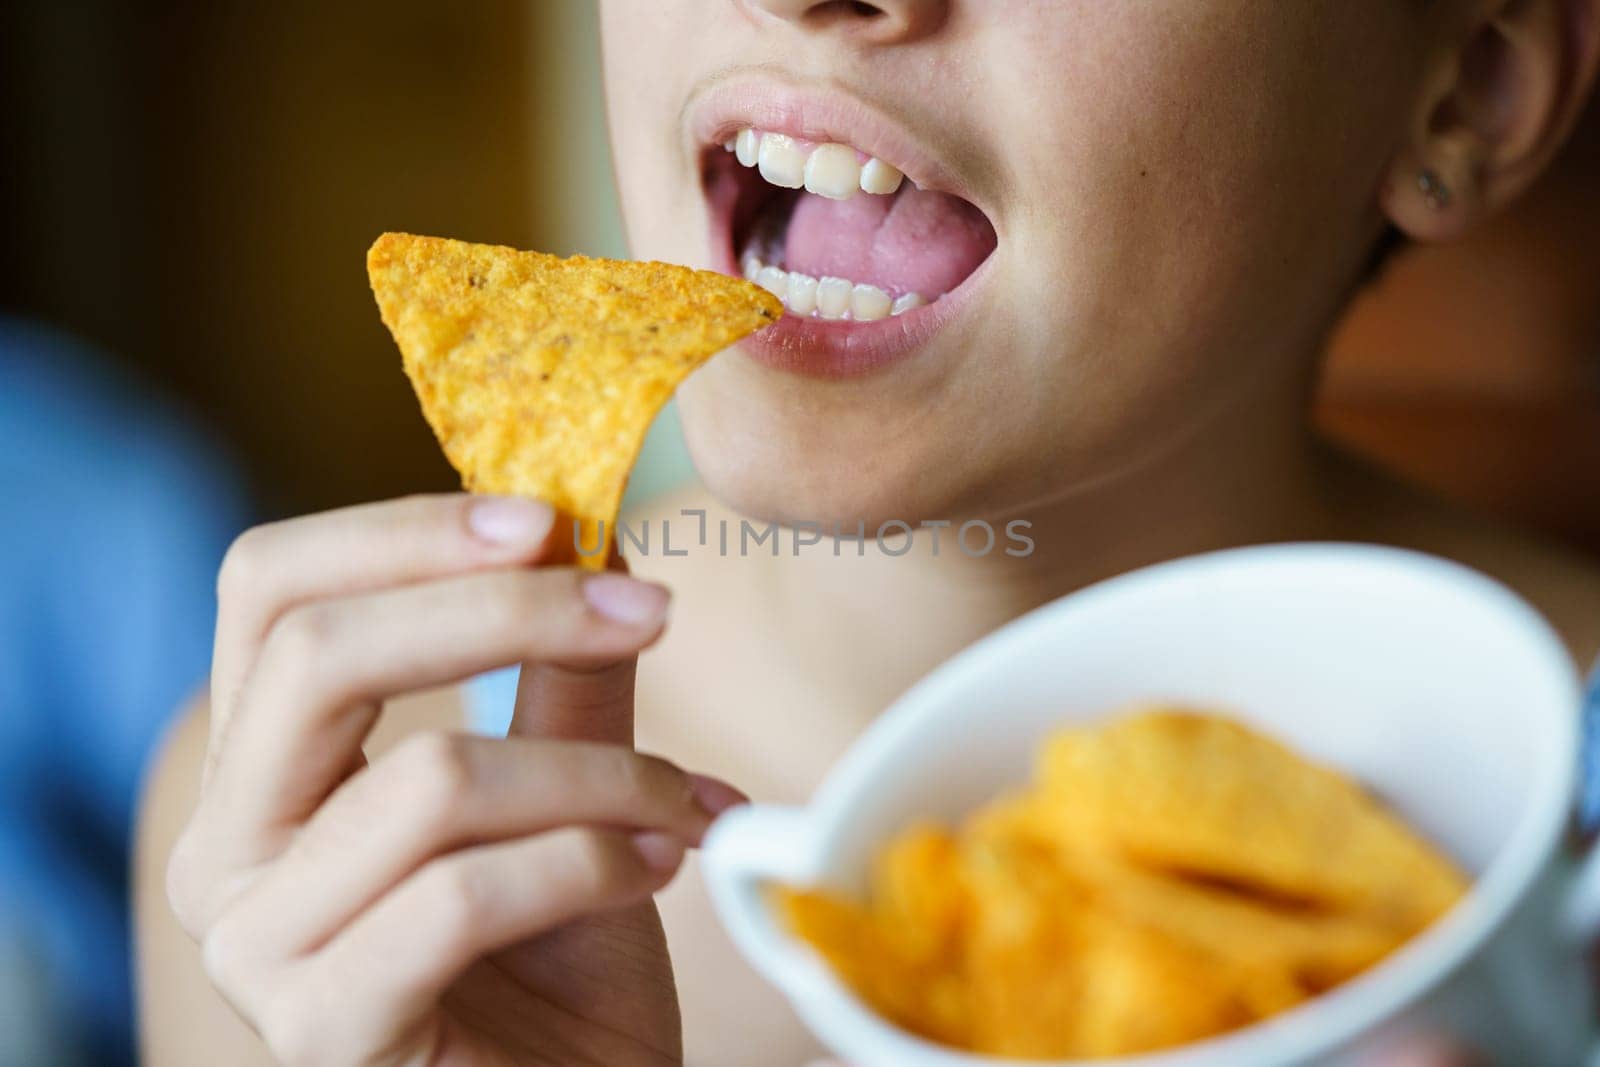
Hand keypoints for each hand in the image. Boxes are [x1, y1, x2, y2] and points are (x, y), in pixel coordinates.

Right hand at [166, 493, 744, 1065]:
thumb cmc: (559, 961)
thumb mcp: (565, 790)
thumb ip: (561, 677)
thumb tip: (595, 537)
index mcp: (263, 769)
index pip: (270, 589)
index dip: (406, 533)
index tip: (551, 519)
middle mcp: (227, 849)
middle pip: (320, 654)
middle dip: (507, 613)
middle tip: (650, 610)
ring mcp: (259, 946)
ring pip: (430, 779)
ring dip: (600, 775)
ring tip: (684, 803)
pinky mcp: (323, 1029)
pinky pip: (462, 896)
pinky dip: (591, 861)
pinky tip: (665, 866)